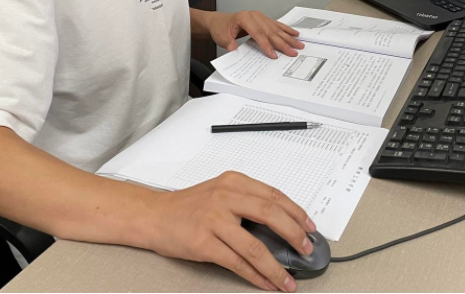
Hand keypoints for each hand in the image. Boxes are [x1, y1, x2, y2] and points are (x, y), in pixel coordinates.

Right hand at [142, 171, 316, 290]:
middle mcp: (225, 197)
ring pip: (255, 246)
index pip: (274, 195)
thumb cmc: (188, 206)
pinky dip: (256, 276)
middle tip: (306, 249)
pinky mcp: (203, 243)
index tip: (309, 227)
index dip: (296, 213)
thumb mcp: (219, 192)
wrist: (154, 215)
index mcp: (233, 182)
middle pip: (270, 215)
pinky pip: (237, 263)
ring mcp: (214, 220)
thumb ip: (246, 202)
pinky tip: (265, 283)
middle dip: (294, 235)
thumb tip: (282, 226)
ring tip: (288, 279)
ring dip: (276, 267)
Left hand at [206, 10, 303, 58]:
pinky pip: (276, 25)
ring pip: (276, 28)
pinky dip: (286, 30)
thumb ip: (229, 43)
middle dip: (283, 43)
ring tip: (299, 44)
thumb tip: (234, 50)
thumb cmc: (220, 28)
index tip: (274, 55)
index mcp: (244, 18)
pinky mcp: (263, 19)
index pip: (258, 34)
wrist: (218, 21)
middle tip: (293, 52)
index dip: (267, 45)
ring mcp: (260, 16)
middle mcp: (254, 16)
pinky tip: (295, 33)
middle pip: (271, 32)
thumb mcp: (222, 37)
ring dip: (288, 37)